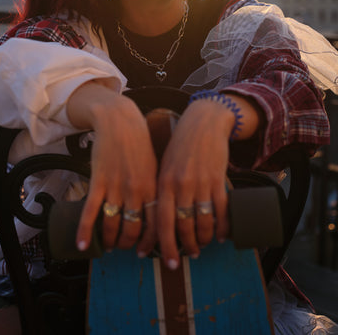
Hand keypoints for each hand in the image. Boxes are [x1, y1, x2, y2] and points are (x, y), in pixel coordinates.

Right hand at [67, 82, 157, 253]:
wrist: (119, 120)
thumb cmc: (139, 142)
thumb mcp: (154, 166)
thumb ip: (154, 190)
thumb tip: (158, 213)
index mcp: (153, 188)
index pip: (156, 226)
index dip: (151, 244)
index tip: (145, 252)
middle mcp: (136, 191)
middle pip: (133, 229)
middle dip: (128, 244)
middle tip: (124, 248)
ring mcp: (116, 187)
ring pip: (112, 225)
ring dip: (109, 240)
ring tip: (107, 245)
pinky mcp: (98, 181)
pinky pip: (91, 212)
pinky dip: (85, 231)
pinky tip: (81, 245)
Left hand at [157, 99, 233, 267]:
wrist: (203, 121)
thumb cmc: (181, 146)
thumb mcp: (164, 165)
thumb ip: (163, 190)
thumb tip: (161, 221)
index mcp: (163, 183)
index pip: (161, 222)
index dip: (163, 245)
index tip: (164, 261)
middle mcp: (180, 185)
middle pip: (183, 227)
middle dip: (186, 247)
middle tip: (190, 256)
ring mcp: (200, 183)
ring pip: (203, 222)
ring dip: (205, 239)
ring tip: (205, 244)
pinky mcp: (218, 179)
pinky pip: (221, 211)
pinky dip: (223, 227)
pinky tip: (222, 235)